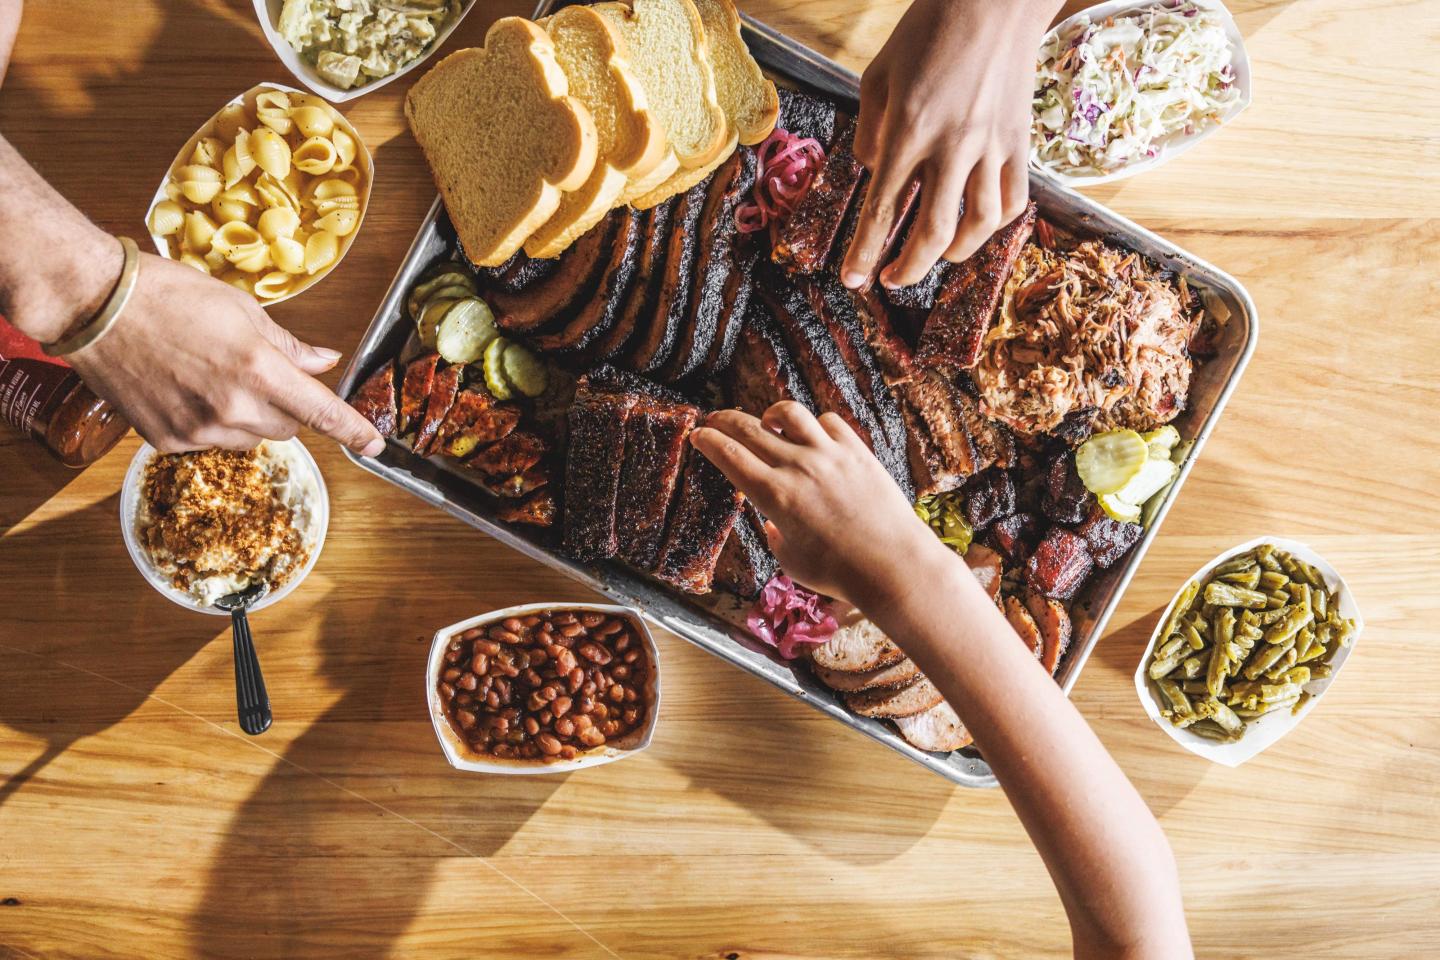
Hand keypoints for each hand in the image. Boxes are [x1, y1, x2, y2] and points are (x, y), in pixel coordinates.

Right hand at [66, 252, 382, 454]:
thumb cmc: (169, 294)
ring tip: (212, 376)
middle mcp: (232, 407)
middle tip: (255, 371)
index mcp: (258, 369)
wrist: (94, 305)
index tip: (375, 444)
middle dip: (285, 406)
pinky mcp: (168, 441)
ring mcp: (198, 429)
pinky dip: (211, 422)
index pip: (321, 412)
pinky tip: (185, 389)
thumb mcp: (241, 309)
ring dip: (248, 417)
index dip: (353, 430)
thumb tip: (324, 362)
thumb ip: (288, 345)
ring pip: (250, 438)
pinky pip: (211, 442)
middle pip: (288, 428)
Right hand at [691, 402, 949, 609]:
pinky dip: (814, 425)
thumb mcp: (790, 561)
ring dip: (771, 413)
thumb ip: (776, 535)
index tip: (699, 435)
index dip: (708, 440)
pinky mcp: (857, 452)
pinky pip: (829, 422)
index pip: (729, 455)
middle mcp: (798, 467)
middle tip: (715, 419)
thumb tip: (774, 523)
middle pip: (750, 428)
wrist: (893, 566)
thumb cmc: (839, 573)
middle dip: (725, 420)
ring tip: (767, 422)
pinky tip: (813, 436)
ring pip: (790, 412)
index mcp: (774, 495)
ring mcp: (829, 455)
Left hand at [840, 0, 1056, 288]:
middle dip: (907, 268)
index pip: (882, 209)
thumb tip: (874, 173)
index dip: (864, 253)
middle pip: (933, 233)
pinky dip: (993, 225)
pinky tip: (974, 226)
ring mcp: (992, 147)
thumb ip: (870, 130)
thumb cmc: (929, 30)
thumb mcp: (879, 75)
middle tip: (890, 279)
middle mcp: (953, 146)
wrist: (993, 0)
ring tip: (933, 257)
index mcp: (910, 130)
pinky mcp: (1020, 142)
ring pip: (978, 227)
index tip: (852, 280)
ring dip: (952, 255)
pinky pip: (1012, 201)